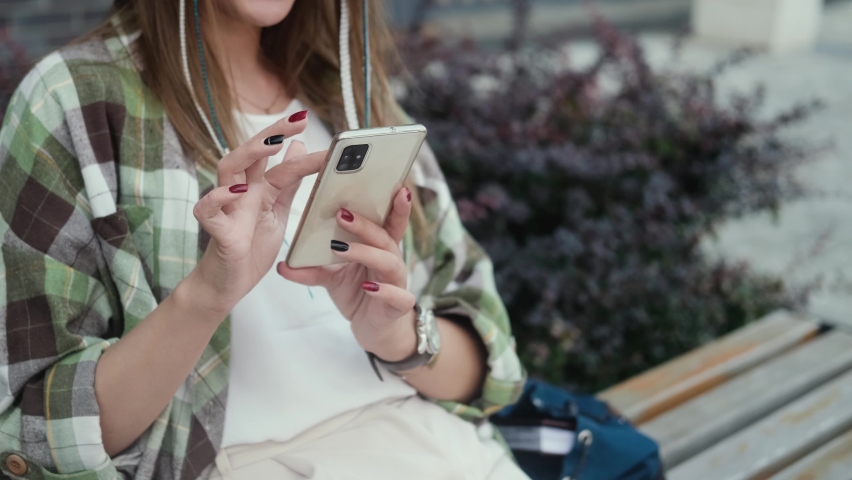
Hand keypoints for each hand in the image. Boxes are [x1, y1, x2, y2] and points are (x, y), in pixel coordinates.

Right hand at [185, 113, 325, 319]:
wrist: (228, 285)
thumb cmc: (250, 248)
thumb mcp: (277, 213)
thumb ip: (286, 183)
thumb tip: (298, 148)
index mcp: (257, 189)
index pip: (277, 160)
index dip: (294, 142)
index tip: (310, 122)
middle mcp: (240, 193)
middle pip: (250, 154)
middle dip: (272, 134)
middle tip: (296, 121)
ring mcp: (226, 209)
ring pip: (228, 171)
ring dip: (249, 154)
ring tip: (273, 144)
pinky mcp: (217, 232)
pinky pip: (208, 210)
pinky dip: (218, 198)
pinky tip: (237, 190)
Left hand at [277, 187, 417, 360]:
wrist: (374, 330)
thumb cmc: (358, 293)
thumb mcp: (332, 278)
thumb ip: (312, 268)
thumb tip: (283, 265)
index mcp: (379, 246)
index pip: (389, 220)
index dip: (394, 203)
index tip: (394, 184)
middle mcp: (392, 260)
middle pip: (385, 236)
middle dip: (365, 224)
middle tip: (341, 214)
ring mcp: (397, 282)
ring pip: (389, 261)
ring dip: (366, 252)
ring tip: (341, 248)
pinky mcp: (398, 305)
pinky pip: (396, 296)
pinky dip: (383, 290)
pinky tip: (368, 286)